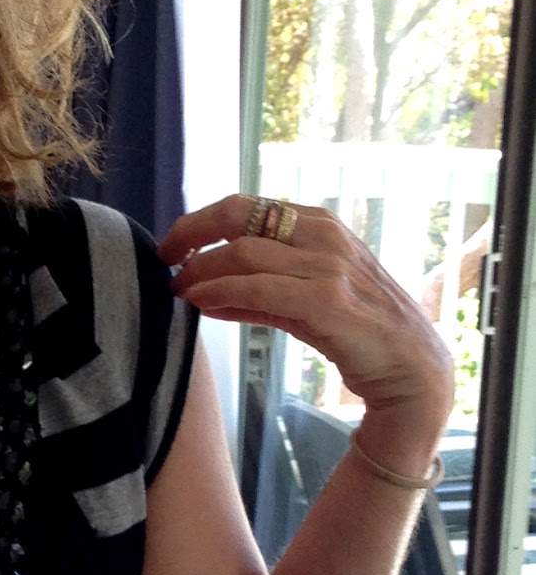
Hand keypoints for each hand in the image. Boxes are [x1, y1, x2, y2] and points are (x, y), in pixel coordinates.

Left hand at [159, 196, 453, 428]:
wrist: (411, 368)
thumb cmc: (356, 331)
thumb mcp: (303, 300)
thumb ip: (256, 292)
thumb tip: (200, 289)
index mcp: (319, 224)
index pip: (243, 206)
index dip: (199, 222)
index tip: (173, 245)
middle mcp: (323, 235)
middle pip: (236, 216)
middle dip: (189, 233)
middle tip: (164, 259)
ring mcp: (327, 265)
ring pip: (241, 252)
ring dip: (199, 270)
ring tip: (178, 288)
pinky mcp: (327, 299)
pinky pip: (257, 287)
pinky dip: (219, 291)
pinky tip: (199, 302)